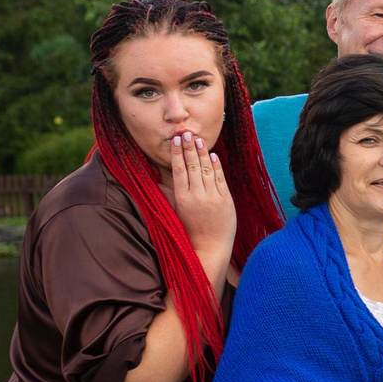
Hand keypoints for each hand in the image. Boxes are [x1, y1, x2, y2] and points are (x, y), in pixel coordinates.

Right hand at [166, 131, 234, 274]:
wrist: (209, 248)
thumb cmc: (188, 231)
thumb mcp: (174, 213)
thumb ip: (168, 195)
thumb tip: (156, 182)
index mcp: (182, 198)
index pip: (179, 170)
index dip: (177, 154)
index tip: (176, 140)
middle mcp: (197, 196)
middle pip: (193, 166)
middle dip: (189, 148)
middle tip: (186, 133)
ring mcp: (213, 198)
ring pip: (207, 170)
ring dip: (203, 153)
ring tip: (198, 140)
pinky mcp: (226, 201)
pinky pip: (221, 179)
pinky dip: (217, 166)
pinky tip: (213, 156)